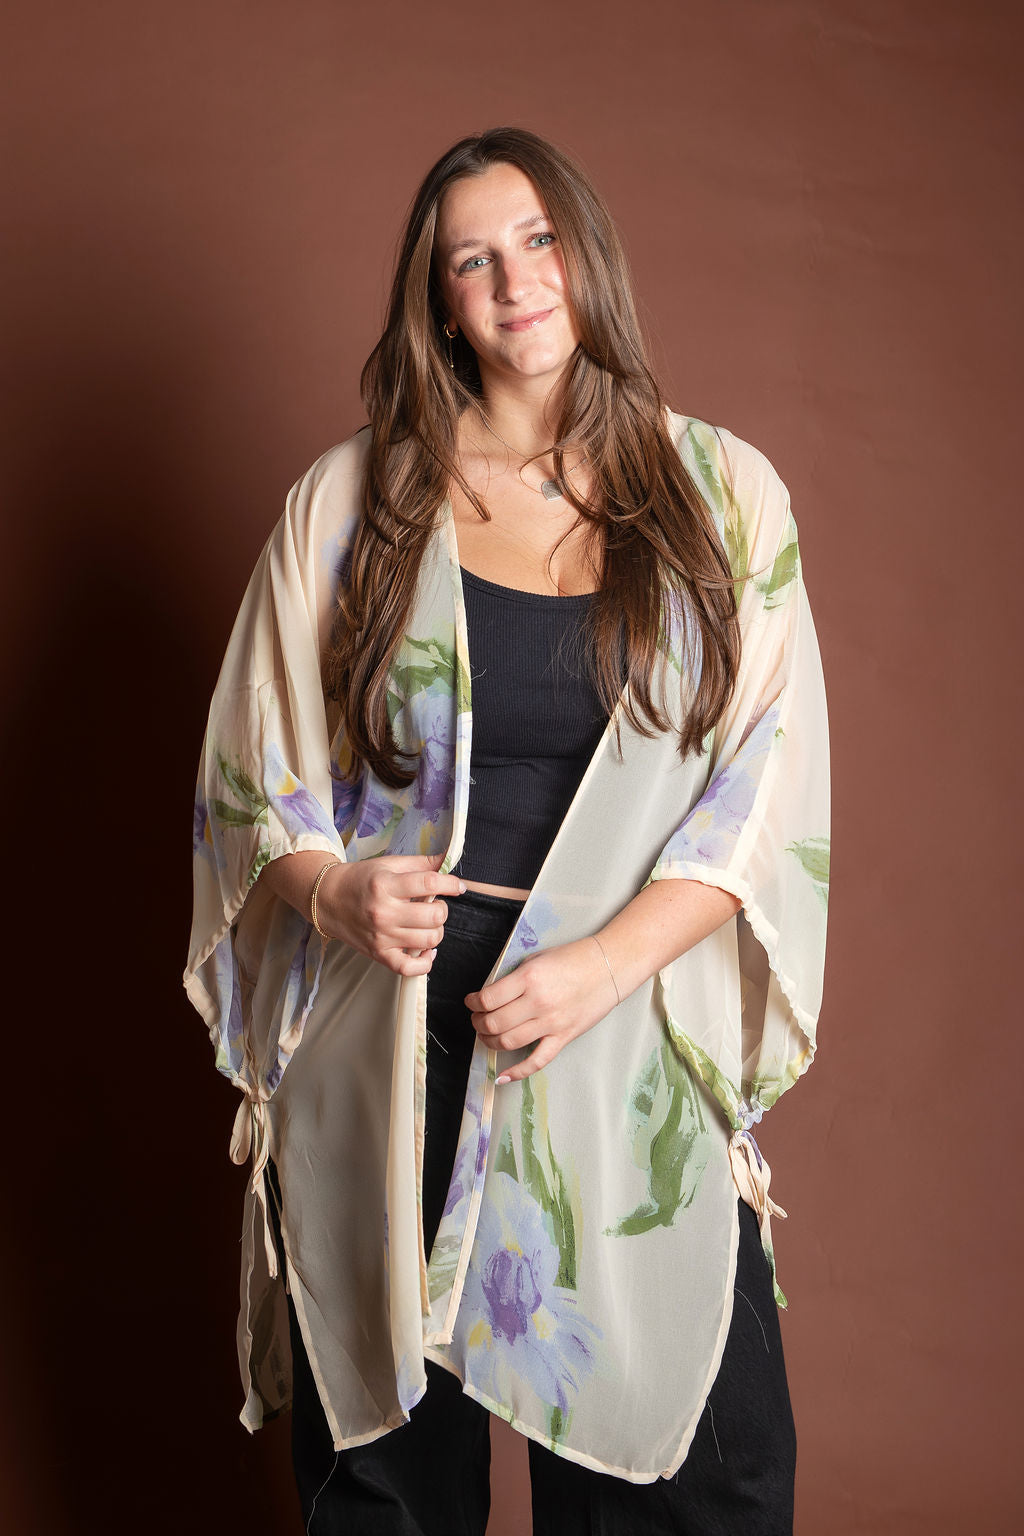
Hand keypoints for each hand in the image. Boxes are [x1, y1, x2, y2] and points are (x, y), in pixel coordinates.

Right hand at [318, 853, 465, 976]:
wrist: (328, 900)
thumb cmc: (359, 880)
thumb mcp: (387, 864)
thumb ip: (419, 863)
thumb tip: (447, 860)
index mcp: (386, 885)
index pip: (430, 884)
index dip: (451, 884)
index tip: (457, 886)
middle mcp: (384, 912)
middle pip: (434, 916)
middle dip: (441, 908)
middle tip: (433, 904)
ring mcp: (382, 936)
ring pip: (429, 940)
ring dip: (436, 931)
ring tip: (427, 923)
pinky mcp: (379, 954)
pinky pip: (409, 968)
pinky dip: (425, 962)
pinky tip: (427, 950)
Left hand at [464, 937, 619, 1083]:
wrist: (609, 966)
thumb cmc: (573, 958)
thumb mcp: (537, 959)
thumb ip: (514, 978)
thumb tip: (491, 995)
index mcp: (529, 978)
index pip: (488, 998)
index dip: (473, 1003)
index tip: (471, 1002)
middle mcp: (538, 1002)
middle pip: (494, 1023)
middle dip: (478, 1023)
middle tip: (477, 1019)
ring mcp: (552, 1022)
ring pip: (509, 1042)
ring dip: (490, 1042)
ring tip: (486, 1036)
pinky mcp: (564, 1036)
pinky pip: (537, 1060)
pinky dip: (518, 1072)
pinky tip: (502, 1076)